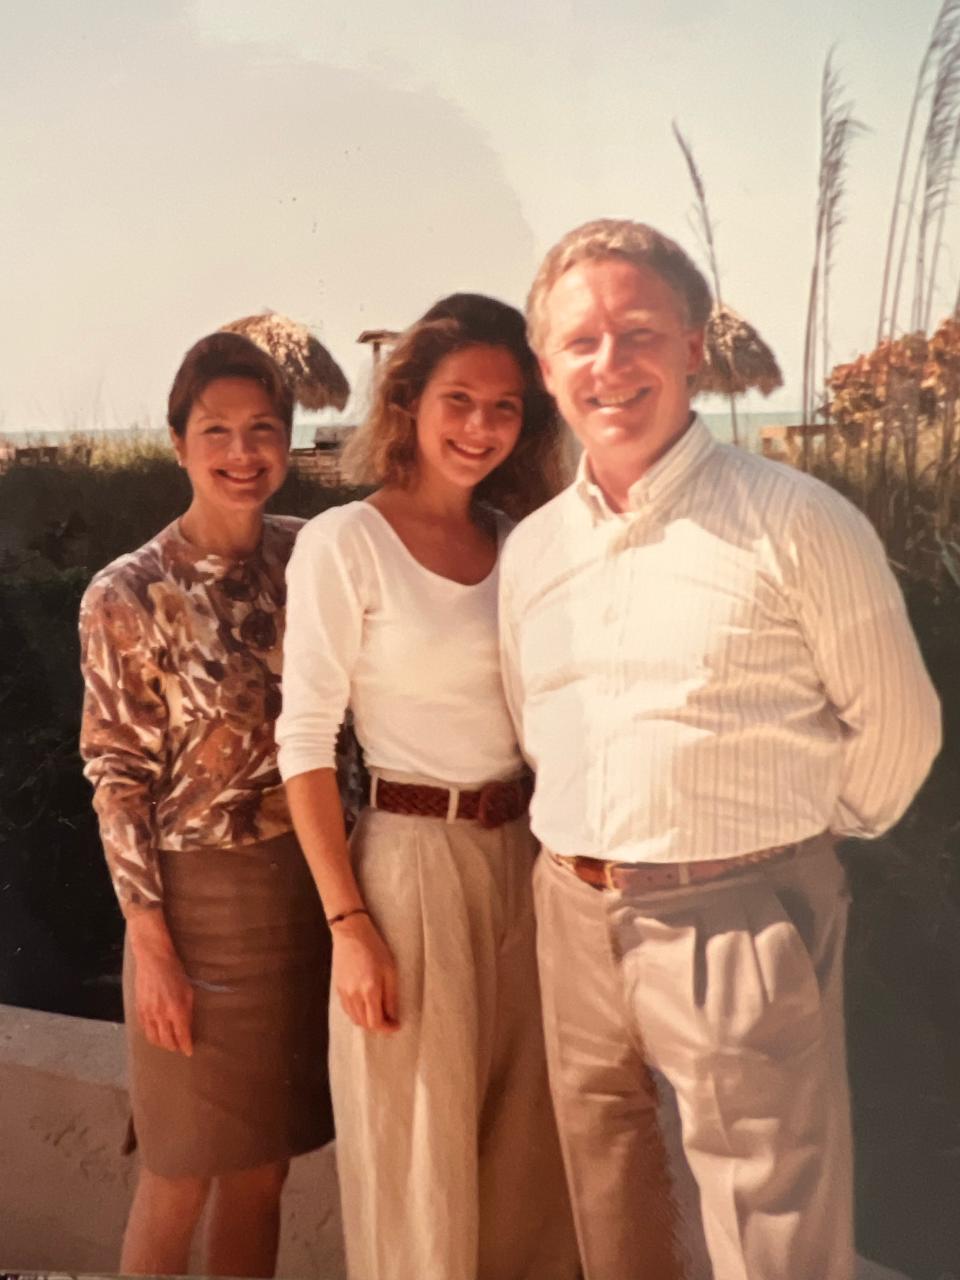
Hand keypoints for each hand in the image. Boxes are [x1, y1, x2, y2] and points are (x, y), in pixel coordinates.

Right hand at [126, 909, 194, 1055]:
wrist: (153, 959)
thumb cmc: (175, 972)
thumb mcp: (188, 990)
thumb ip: (188, 1010)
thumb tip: (187, 1027)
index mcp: (176, 1009)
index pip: (181, 1036)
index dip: (186, 1046)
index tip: (189, 1051)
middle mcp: (161, 1014)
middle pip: (166, 1041)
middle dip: (174, 1047)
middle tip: (180, 1047)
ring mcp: (147, 1013)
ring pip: (153, 1038)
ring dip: (161, 1044)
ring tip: (168, 1043)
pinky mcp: (138, 1009)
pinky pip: (143, 1029)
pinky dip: (150, 1035)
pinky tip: (156, 1033)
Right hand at [331, 913, 398, 1033]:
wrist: (351, 933)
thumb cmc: (374, 948)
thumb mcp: (390, 970)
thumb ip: (391, 996)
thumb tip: (393, 1016)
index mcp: (370, 990)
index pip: (376, 1022)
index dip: (388, 1028)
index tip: (396, 1025)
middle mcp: (354, 995)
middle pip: (365, 1024)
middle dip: (378, 1026)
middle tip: (390, 1020)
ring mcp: (344, 993)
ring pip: (355, 1019)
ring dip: (367, 1022)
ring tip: (379, 1014)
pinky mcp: (338, 989)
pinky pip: (347, 1010)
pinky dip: (357, 1014)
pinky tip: (365, 1007)